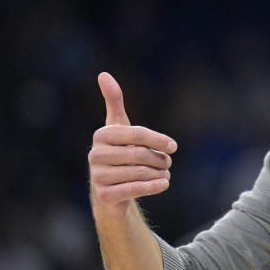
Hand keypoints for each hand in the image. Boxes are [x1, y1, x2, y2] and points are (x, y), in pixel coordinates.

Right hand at [89, 72, 176, 216]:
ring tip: (165, 173)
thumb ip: (114, 102)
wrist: (110, 191)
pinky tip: (164, 183)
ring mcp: (98, 176)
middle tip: (168, 162)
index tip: (173, 146)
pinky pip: (135, 189)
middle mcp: (95, 155)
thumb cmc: (119, 153)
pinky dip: (154, 186)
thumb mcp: (118, 127)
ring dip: (159, 173)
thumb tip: (103, 74)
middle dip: (159, 159)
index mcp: (102, 135)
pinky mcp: (104, 196)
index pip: (136, 134)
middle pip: (140, 154)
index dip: (158, 139)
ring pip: (139, 172)